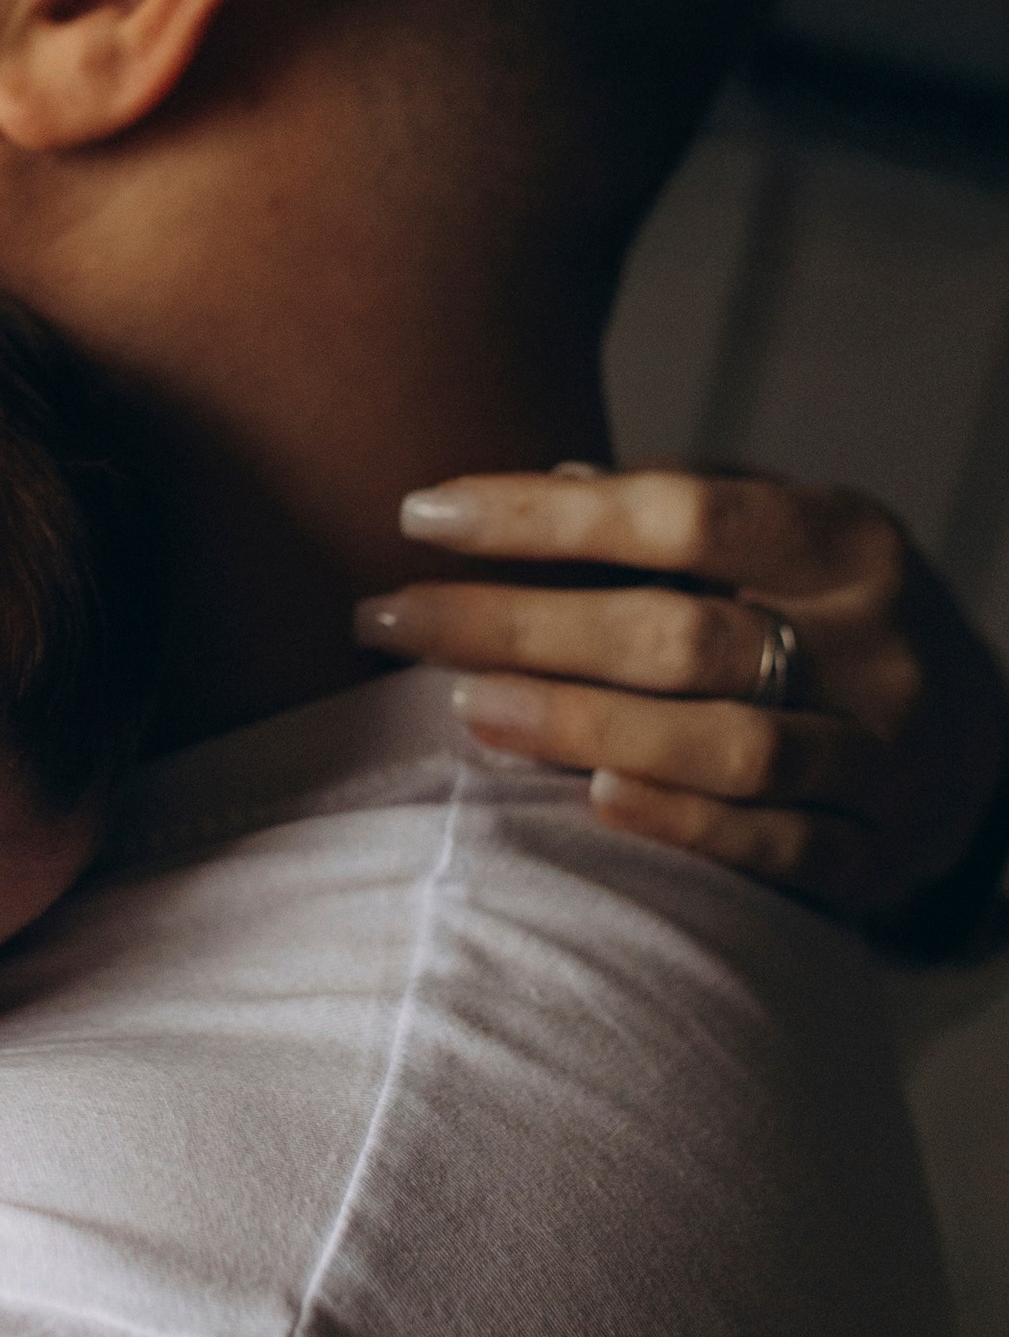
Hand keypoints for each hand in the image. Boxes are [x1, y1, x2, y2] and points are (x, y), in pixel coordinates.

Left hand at [356, 465, 1007, 919]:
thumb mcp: (787, 535)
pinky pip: (777, 846)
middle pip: (680, 634)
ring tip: (462, 703)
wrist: (981, 742)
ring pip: (727, 747)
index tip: (419, 512)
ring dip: (579, 724)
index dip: (543, 514)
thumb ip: (683, 510)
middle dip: (518, 625)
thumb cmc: (829, 614)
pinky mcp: (885, 855)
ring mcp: (889, 757)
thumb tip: (549, 482)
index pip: (681, 512)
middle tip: (388, 618)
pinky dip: (680, 825)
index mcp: (847, 538)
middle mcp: (878, 644)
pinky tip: (586, 797)